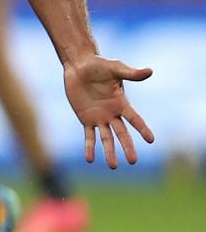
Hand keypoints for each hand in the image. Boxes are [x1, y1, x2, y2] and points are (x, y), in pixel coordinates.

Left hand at [63, 54, 154, 168]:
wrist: (79, 66)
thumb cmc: (99, 65)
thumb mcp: (115, 68)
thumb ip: (131, 73)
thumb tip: (150, 71)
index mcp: (122, 103)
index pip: (135, 119)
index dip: (143, 129)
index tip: (151, 140)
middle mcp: (112, 113)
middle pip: (122, 133)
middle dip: (127, 147)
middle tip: (133, 161)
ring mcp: (99, 117)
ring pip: (106, 138)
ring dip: (109, 152)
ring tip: (113, 166)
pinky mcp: (86, 118)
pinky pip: (89, 135)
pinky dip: (89, 147)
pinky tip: (89, 159)